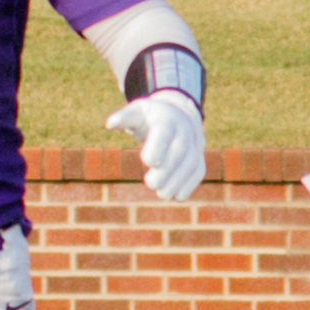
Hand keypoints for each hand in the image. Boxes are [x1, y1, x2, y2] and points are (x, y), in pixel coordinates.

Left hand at [106, 88, 205, 204]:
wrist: (177, 113)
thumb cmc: (150, 117)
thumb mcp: (136, 112)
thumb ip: (124, 118)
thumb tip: (110, 124)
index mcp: (166, 117)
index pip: (165, 131)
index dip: (158, 146)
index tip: (147, 161)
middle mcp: (185, 129)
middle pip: (180, 148)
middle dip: (167, 168)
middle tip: (150, 184)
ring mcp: (195, 143)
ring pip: (192, 162)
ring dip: (178, 180)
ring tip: (162, 195)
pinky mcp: (199, 156)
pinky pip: (198, 170)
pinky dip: (189, 184)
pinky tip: (178, 197)